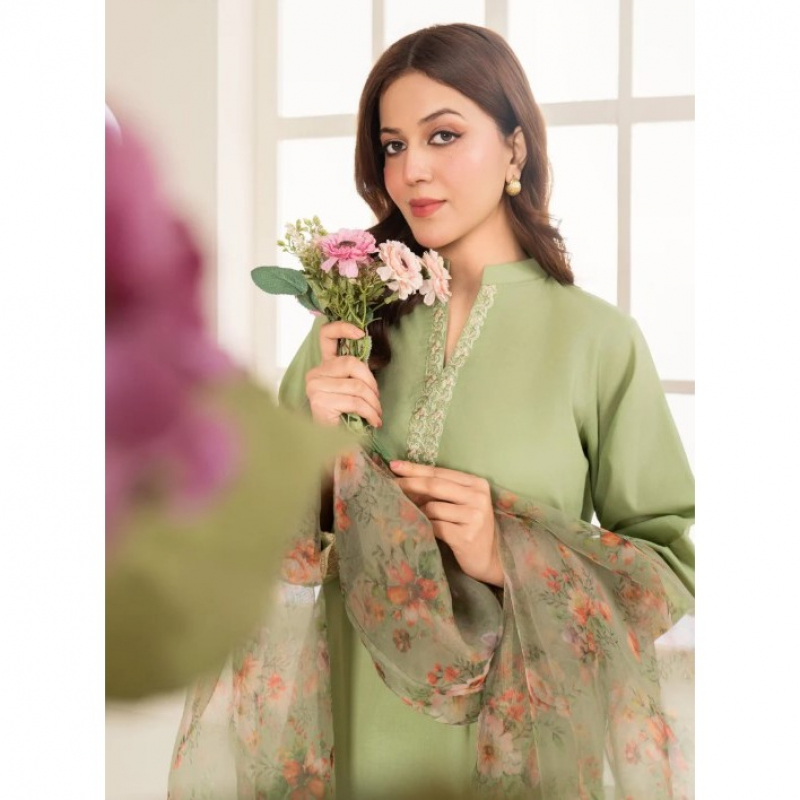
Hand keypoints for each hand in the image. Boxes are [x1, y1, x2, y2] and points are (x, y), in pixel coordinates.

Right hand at [305, 321, 382, 428]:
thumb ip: (356, 373)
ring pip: (357, 385)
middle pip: (351, 363)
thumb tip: (374, 361)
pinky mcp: (320, 401)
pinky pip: (355, 401)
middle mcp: (315, 373)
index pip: (326, 335)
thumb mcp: (352, 389)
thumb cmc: (343, 417)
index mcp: (324, 366)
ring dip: (373, 402)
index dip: (343, 328)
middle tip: (377, 399)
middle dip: (371, 382)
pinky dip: (370, 412)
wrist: (330, 444)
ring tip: (376, 413)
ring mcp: (315, 387)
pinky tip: (374, 421)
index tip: (361, 334)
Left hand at [389, 461, 502, 587]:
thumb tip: (405, 480)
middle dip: (409, 484)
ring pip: (432, 507)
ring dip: (417, 510)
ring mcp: (474, 517)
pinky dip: (423, 525)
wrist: (490, 559)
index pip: (440, 472)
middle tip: (389, 485)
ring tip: (411, 514)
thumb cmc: (470, 527)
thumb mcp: (462, 503)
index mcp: (477, 483)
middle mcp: (478, 497)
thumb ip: (442, 491)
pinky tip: (419, 527)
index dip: (415, 469)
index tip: (394, 465)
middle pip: (435, 486)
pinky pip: (434, 526)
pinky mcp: (465, 537)